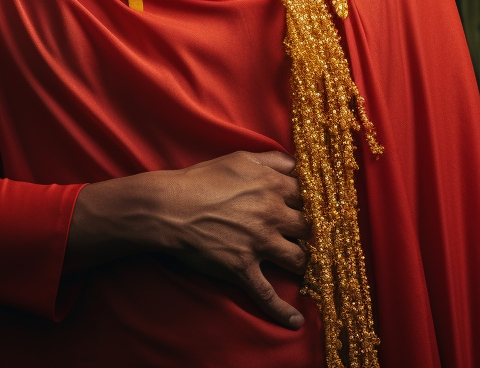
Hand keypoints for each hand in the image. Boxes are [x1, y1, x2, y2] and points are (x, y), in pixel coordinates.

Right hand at [65, 150, 308, 328]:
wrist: (170, 207)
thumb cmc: (202, 179)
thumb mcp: (239, 158)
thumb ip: (271, 159)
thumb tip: (294, 164)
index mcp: (272, 185)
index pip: (308, 195)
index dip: (309, 202)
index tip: (309, 208)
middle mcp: (271, 214)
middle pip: (307, 227)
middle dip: (307, 231)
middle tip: (304, 235)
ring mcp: (259, 243)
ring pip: (298, 259)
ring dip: (300, 262)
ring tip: (298, 264)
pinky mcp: (243, 268)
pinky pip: (268, 295)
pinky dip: (283, 311)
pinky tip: (295, 321)